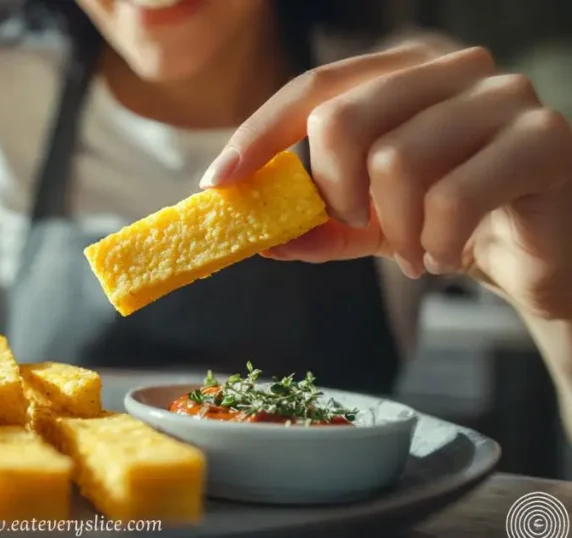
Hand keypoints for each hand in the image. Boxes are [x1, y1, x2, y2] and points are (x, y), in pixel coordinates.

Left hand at [201, 42, 571, 320]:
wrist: (543, 250)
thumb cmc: (451, 220)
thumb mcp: (369, 221)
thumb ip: (315, 221)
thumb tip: (256, 234)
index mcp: (402, 70)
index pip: (314, 88)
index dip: (259, 134)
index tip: (219, 183)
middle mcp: (451, 68)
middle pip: (344, 118)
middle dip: (332, 192)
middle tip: (350, 224)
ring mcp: (502, 96)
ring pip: (397, 161)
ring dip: (391, 230)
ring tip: (410, 252)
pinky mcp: (544, 139)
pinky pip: (454, 197)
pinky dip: (434, 243)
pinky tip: (444, 254)